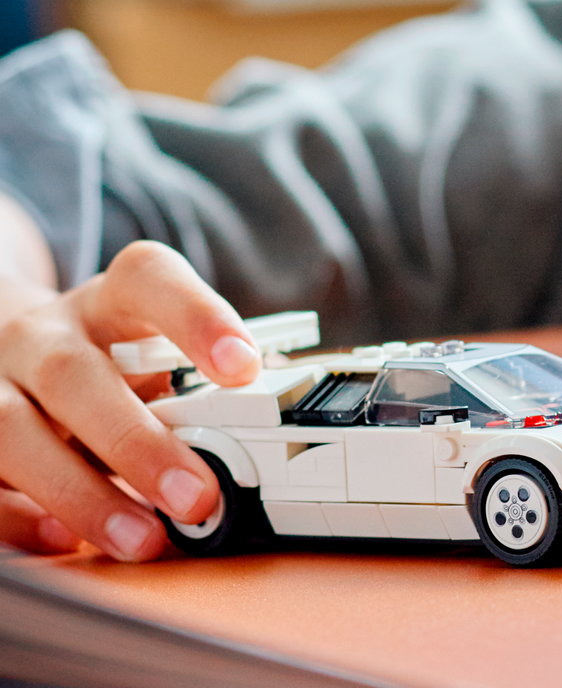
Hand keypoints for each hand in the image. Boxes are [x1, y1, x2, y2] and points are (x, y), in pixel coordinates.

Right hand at [0, 240, 261, 559]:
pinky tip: (66, 540)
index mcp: (106, 300)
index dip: (196, 316)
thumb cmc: (108, 352)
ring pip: (13, 431)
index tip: (245, 366)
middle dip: (137, 441)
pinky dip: (20, 516)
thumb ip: (200, 372)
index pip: (148, 280)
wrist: (14, 345)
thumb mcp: (151, 342)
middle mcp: (42, 335)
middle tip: (200, 494)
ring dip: (81, 492)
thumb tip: (276, 409)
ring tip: (144, 538)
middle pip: (74, 374)